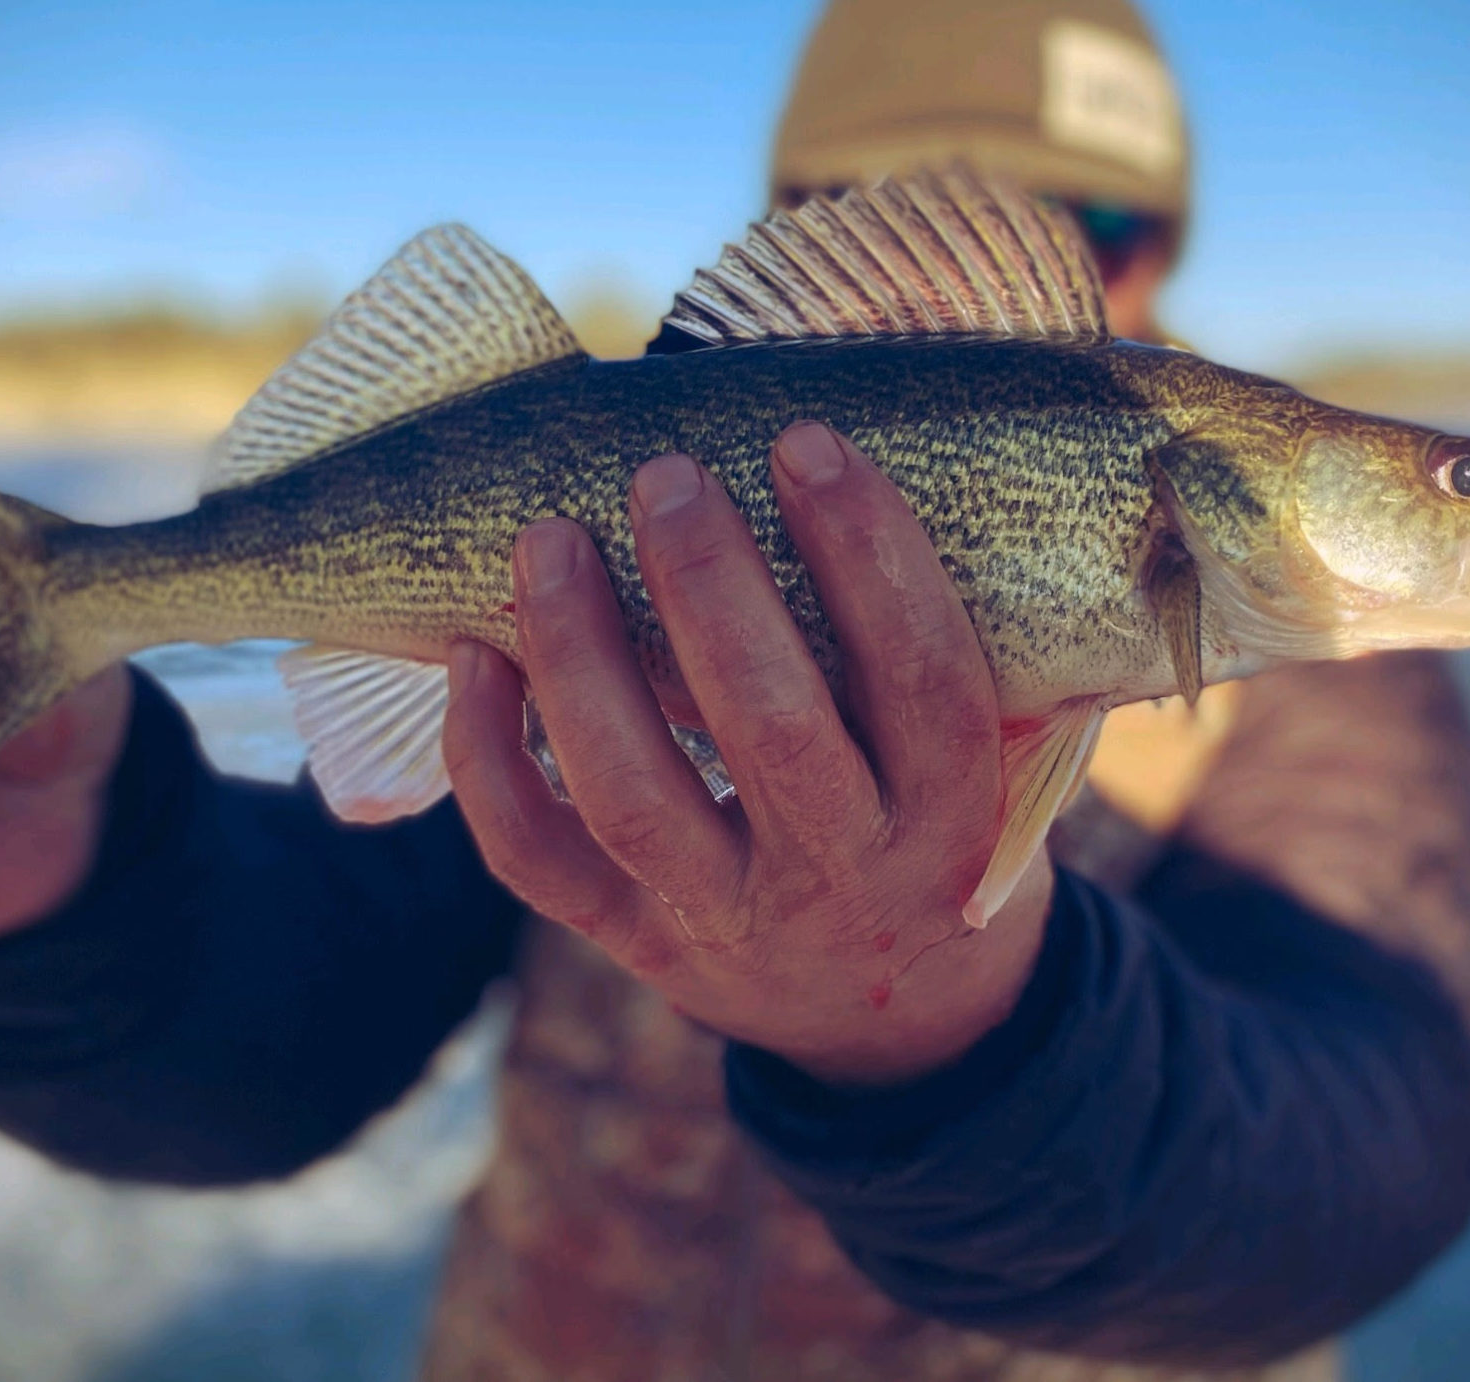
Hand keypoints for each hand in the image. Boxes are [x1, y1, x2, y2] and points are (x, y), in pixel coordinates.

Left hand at [443, 423, 1051, 1087]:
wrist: (900, 1025)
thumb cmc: (937, 834)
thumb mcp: (995, 762)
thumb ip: (952, 655)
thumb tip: (887, 459)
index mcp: (952, 815)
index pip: (922, 678)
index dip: (870, 555)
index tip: (807, 445)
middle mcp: (844, 876)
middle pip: (773, 732)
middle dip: (711, 590)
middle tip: (666, 475)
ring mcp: (728, 920)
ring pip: (637, 800)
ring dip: (581, 660)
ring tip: (547, 541)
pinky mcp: (634, 943)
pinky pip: (540, 861)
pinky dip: (488, 761)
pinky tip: (474, 657)